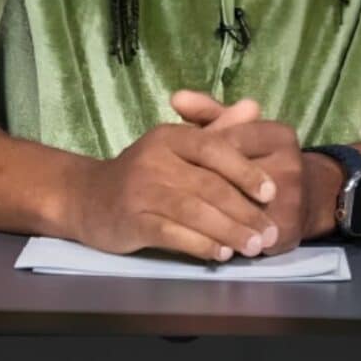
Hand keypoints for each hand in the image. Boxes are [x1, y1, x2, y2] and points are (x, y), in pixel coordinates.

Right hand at [68, 122, 279, 262]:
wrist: (89, 197)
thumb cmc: (145, 170)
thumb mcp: (179, 143)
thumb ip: (219, 128)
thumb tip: (254, 107)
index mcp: (170, 137)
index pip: (214, 148)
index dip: (245, 170)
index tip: (271, 192)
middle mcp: (155, 159)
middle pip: (208, 185)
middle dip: (244, 211)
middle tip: (270, 232)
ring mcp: (141, 191)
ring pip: (194, 211)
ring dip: (229, 231)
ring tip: (254, 246)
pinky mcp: (131, 221)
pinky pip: (172, 234)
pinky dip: (200, 245)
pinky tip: (221, 254)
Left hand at [171, 91, 340, 252]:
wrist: (310, 196)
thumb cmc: (263, 158)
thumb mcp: (239, 129)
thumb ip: (208, 113)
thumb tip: (176, 97)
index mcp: (278, 135)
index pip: (226, 143)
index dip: (198, 157)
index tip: (179, 165)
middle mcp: (290, 163)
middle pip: (230, 176)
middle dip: (198, 186)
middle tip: (171, 194)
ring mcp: (292, 198)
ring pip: (236, 208)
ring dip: (206, 215)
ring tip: (179, 217)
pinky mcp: (288, 229)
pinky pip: (246, 234)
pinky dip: (221, 237)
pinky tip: (200, 237)